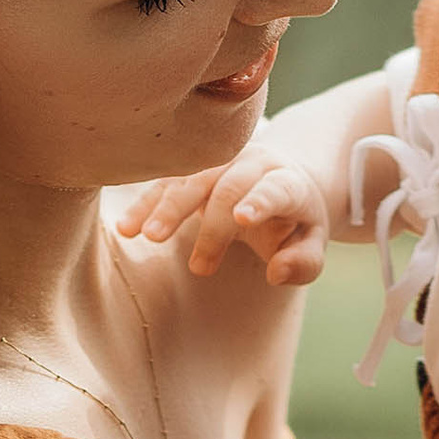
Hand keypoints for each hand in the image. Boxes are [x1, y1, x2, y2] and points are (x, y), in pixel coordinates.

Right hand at [115, 148, 331, 287]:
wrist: (280, 176)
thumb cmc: (296, 220)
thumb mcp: (312, 242)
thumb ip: (303, 261)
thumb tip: (277, 273)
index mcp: (287, 182)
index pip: (274, 189)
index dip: (258, 200)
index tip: (241, 218)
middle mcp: (251, 164)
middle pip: (227, 186)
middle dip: (211, 227)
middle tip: (198, 268)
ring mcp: (219, 164)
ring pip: (190, 180)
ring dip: (166, 208)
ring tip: (143, 236)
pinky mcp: (193, 171)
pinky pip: (167, 183)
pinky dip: (146, 204)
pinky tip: (126, 228)